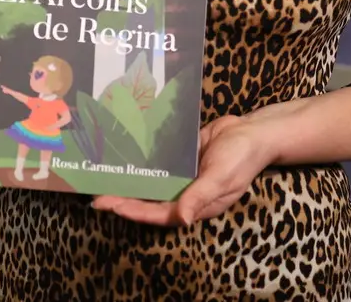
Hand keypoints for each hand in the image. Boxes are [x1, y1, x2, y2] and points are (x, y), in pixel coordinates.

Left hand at [91, 115, 273, 225]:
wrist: (253, 131)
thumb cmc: (241, 157)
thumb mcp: (221, 178)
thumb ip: (199, 197)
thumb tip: (183, 220)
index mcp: (197, 204)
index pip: (160, 214)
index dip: (134, 212)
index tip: (111, 206)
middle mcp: (187, 193)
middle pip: (150, 201)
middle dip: (124, 200)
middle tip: (96, 197)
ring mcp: (184, 176)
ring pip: (152, 183)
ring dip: (131, 182)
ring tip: (104, 179)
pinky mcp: (182, 158)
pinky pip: (159, 163)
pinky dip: (143, 163)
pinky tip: (124, 157)